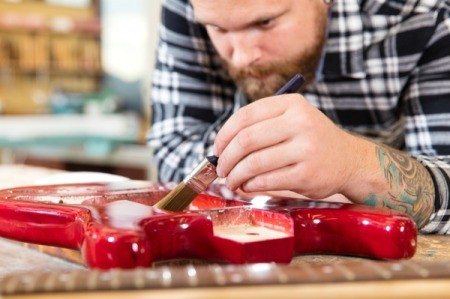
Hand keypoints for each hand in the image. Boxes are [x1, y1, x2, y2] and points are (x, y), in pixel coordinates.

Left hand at [213, 93, 372, 199]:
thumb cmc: (312, 141)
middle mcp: (299, 122)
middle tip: (221, 168)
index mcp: (291, 104)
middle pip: (245, 140)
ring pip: (253, 163)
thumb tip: (221, 147)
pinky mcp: (306, 174)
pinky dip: (249, 185)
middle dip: (226, 157)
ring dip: (235, 175)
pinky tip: (247, 186)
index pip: (245, 115)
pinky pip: (266, 181)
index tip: (216, 148)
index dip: (224, 134)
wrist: (349, 161)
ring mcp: (305, 149)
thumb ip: (261, 126)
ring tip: (231, 180)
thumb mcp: (292, 119)